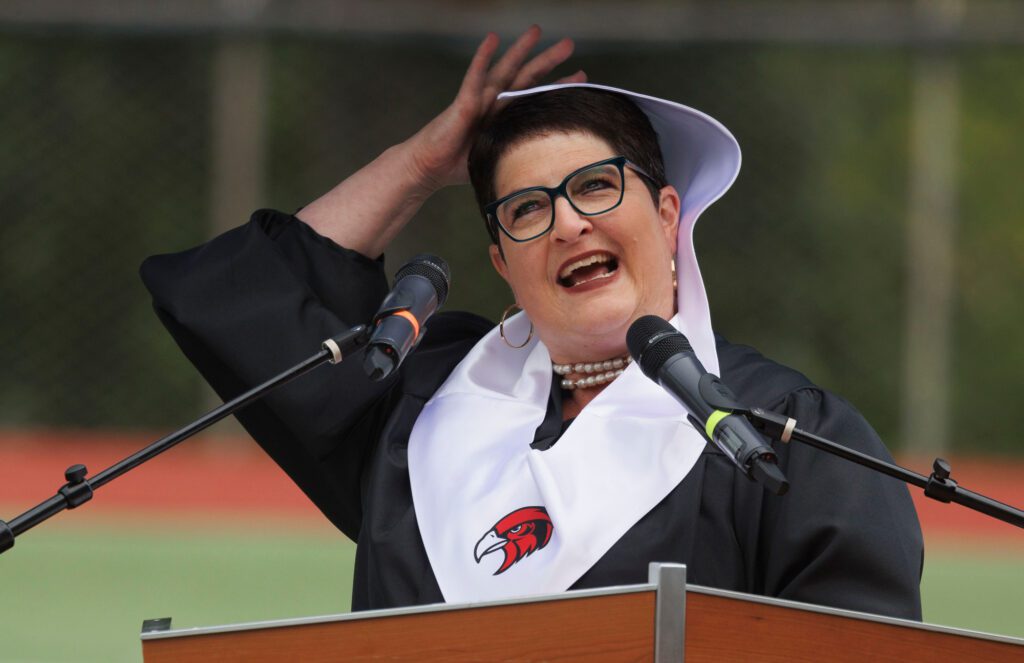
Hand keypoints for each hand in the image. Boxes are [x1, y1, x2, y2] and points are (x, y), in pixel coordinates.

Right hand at [404, 26, 586, 191]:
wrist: (428, 168)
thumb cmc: (457, 166)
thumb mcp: (497, 161)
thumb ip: (516, 158)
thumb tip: (544, 174)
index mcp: (504, 117)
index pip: (536, 97)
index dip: (558, 87)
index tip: (581, 77)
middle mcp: (494, 104)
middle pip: (526, 77)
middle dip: (547, 60)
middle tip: (569, 44)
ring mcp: (479, 101)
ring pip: (504, 70)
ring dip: (520, 50)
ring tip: (536, 30)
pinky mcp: (464, 103)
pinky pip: (475, 77)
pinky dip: (482, 57)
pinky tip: (492, 38)